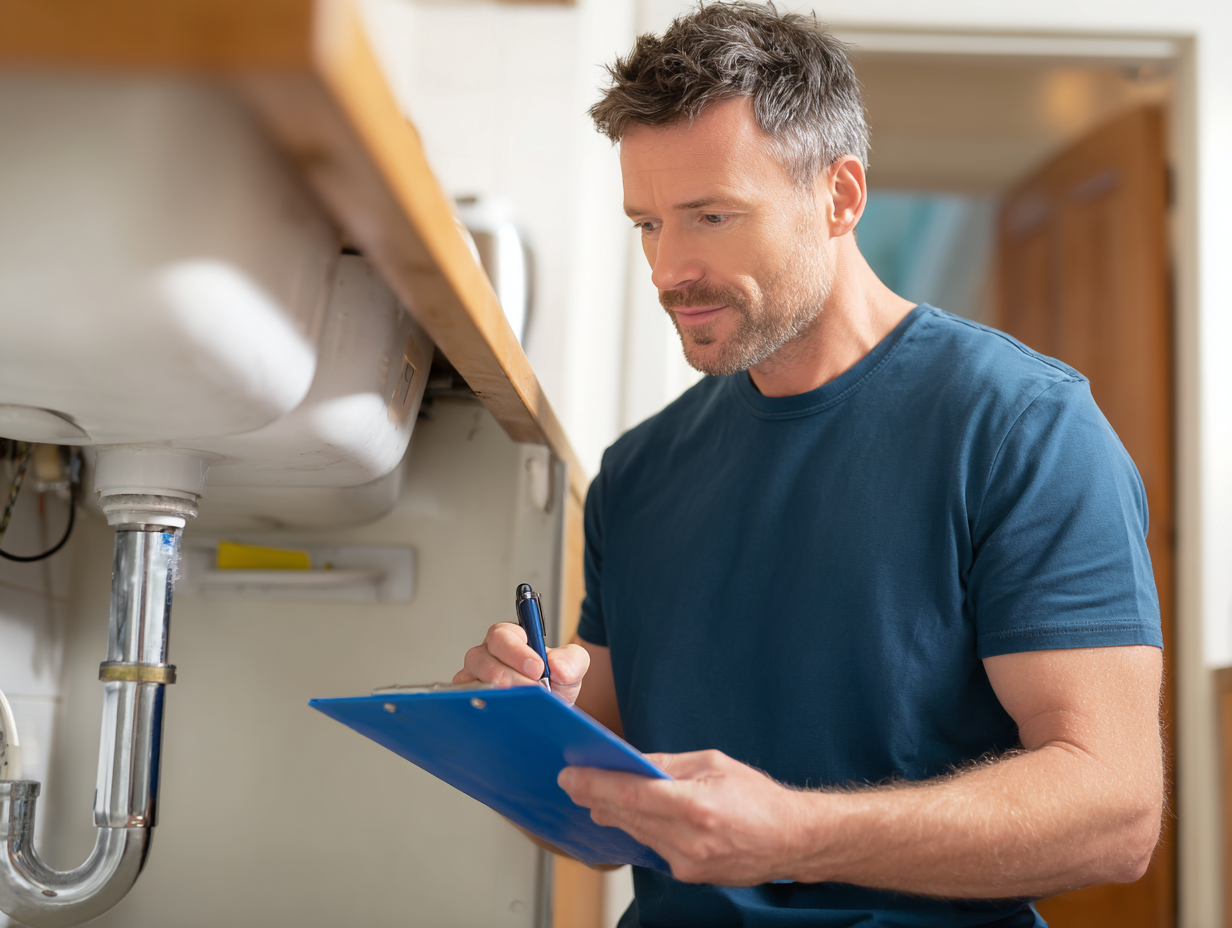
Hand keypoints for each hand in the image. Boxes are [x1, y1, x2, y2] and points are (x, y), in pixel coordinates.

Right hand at [453, 622, 590, 704]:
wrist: (547, 713)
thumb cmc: (553, 685)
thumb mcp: (570, 669)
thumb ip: (572, 661)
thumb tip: (558, 666)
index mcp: (509, 638)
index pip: (502, 635)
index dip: (517, 651)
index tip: (537, 668)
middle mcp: (486, 655)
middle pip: (482, 658)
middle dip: (510, 676)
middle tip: (532, 689)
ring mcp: (473, 678)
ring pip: (472, 682)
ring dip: (498, 695)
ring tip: (522, 705)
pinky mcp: (467, 700)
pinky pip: (465, 703)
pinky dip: (485, 709)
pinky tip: (505, 716)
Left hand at [558, 749, 814, 885]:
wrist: (791, 839)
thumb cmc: (757, 797)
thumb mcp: (713, 764)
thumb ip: (669, 765)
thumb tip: (631, 763)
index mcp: (697, 805)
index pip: (632, 795)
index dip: (597, 785)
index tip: (572, 775)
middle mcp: (690, 839)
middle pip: (628, 816)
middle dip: (597, 797)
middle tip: (572, 781)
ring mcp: (688, 862)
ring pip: (636, 833)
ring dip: (613, 814)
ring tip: (593, 796)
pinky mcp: (689, 874)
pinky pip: (653, 847)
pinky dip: (638, 829)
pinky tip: (625, 816)